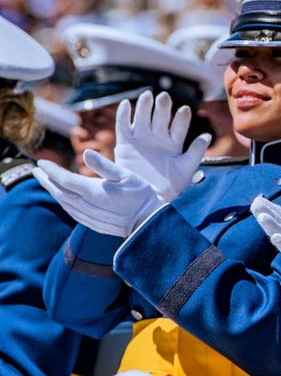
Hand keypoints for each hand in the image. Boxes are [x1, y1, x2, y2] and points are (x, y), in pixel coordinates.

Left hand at [34, 150, 162, 236]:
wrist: (148, 224)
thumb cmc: (140, 196)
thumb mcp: (126, 176)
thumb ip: (104, 165)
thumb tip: (85, 152)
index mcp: (93, 192)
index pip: (64, 179)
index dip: (51, 170)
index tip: (41, 162)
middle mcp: (87, 205)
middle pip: (59, 191)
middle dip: (47, 180)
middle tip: (37, 170)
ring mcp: (88, 216)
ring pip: (63, 202)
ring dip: (53, 191)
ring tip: (46, 181)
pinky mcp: (92, 223)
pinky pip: (71, 211)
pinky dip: (63, 202)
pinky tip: (62, 197)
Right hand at [114, 91, 211, 202]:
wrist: (147, 198)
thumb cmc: (170, 186)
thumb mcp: (186, 168)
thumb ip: (196, 151)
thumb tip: (207, 135)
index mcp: (174, 143)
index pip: (180, 126)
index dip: (182, 118)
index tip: (185, 110)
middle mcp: (159, 138)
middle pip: (161, 118)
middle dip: (163, 107)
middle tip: (164, 97)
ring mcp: (142, 139)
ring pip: (143, 118)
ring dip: (145, 106)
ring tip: (147, 95)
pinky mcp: (126, 143)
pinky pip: (123, 126)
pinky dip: (124, 115)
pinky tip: (126, 104)